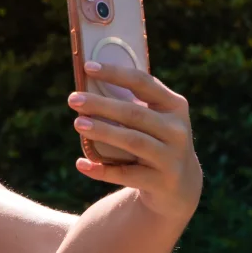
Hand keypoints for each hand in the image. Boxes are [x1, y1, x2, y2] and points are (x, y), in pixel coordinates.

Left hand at [69, 61, 202, 220]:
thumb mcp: (153, 120)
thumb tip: (86, 88)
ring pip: (133, 141)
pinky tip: (81, 164)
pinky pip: (126, 175)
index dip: (115, 73)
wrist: (178, 185)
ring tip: (77, 123)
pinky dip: (102, 170)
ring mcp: (171, 157)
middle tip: (73, 99)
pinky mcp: (161, 181)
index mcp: (174, 106)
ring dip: (103, 131)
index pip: (143, 83)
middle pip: (134, 114)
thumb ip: (130, 104)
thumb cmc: (154, 141)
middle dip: (101, 105)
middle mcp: (177, 130)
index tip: (87, 67)